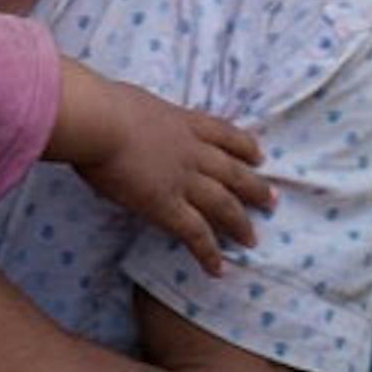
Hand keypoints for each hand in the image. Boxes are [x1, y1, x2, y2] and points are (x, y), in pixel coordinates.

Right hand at [53, 61, 272, 276]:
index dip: (244, 145)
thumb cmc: (103, 105)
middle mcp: (192, 151)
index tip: (259, 155)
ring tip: (252, 240)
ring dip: (240, 223)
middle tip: (273, 200)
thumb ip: (141, 115)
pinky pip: (195, 233)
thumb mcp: (134, 102)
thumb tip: (130, 118)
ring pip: (224, 204)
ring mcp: (184, 180)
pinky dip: (208, 252)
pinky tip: (217, 269)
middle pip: (233, 171)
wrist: (99, 121)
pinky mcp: (167, 206)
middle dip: (255, 187)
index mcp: (182, 121)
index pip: (222, 133)